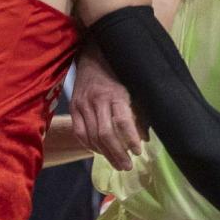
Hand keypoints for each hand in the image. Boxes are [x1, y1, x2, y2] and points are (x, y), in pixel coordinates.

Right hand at [70, 44, 147, 170]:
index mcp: (115, 93)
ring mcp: (82, 104)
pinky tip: (99, 152)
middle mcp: (97, 100)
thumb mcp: (133, 86)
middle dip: (117, 154)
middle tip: (127, 166)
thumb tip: (145, 137)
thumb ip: (139, 111)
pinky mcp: (73, 107)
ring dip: (105, 154)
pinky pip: (79, 132)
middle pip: (105, 134)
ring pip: (92, 137)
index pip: (123, 122)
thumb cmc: (118, 69)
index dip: (131, 139)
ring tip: (117, 164)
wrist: (92, 52)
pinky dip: (89, 145)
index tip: (139, 152)